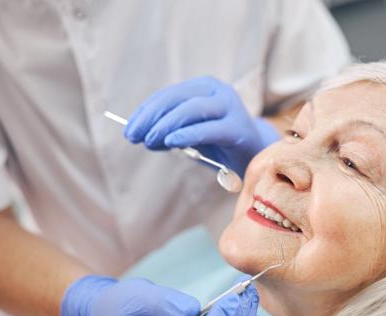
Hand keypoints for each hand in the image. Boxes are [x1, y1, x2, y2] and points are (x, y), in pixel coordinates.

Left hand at [124, 76, 278, 176]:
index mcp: (205, 87)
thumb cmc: (219, 146)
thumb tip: (141, 133)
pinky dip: (188, 134)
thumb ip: (170, 130)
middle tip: (134, 137)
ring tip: (149, 141)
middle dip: (152, 118)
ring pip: (192, 110)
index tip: (129, 129)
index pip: (169, 95)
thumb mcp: (191, 134)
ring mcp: (230, 108)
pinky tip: (171, 142)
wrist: (256, 158)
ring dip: (166, 125)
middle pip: (178, 100)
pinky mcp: (238, 128)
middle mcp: (218, 92)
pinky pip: (209, 129)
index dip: (146, 111)